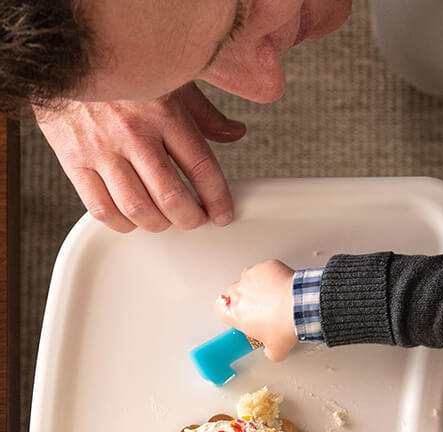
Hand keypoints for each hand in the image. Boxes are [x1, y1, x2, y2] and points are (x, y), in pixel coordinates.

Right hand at [34, 83, 244, 232]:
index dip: (218, 200)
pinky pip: (101, 208)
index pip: (202, 168)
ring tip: (165, 218)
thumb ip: (203, 113)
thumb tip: (235, 133)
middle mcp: (132, 132)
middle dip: (191, 218)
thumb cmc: (120, 68)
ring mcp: (101, 147)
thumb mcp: (170, 81)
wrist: (59, 48)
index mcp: (163, 111)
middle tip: (195, 219)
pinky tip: (132, 217)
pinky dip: (121, 223)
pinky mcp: (73, 158)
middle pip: (171, 197)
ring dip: (159, 224)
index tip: (223, 214)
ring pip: (137, 209)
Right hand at [215, 260, 297, 360]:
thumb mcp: (277, 350)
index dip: (228, 311)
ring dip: (258, 286)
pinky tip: (282, 286)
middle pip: (234, 293)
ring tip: (275, 297)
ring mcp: (250, 277)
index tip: (239, 314)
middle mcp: (239, 293)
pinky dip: (271, 275)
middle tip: (263, 307)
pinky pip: (264, 270)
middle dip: (246, 299)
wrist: (301, 306)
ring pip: (248, 279)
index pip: (219, 310)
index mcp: (236, 314)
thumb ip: (268, 352)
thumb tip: (271, 352)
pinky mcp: (264, 267)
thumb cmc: (286, 325)